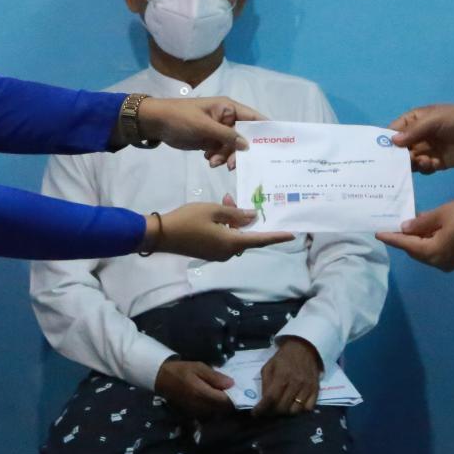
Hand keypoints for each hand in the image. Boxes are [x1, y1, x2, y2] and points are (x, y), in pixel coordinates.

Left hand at [140, 96, 266, 166]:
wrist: (156, 123)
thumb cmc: (181, 117)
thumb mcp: (204, 125)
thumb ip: (226, 135)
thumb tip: (247, 145)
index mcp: (228, 108)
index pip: (253, 118)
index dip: (265, 129)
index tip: (275, 145)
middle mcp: (227, 119)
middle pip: (244, 138)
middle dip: (239, 152)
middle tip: (231, 165)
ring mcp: (218, 131)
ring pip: (232, 148)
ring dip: (225, 157)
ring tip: (212, 162)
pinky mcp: (209, 141)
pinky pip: (221, 152)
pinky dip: (217, 158)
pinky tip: (208, 160)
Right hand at [151, 202, 294, 260]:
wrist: (161, 235)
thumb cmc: (188, 220)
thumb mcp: (213, 210)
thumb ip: (235, 214)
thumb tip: (252, 217)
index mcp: (232, 243)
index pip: (260, 239)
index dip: (276, 236)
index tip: (292, 234)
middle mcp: (228, 252)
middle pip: (246, 235)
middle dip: (245, 217)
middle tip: (233, 199)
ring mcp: (217, 254)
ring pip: (235, 235)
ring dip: (233, 220)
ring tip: (225, 200)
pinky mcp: (209, 252)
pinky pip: (225, 238)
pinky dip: (226, 226)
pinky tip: (218, 212)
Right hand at [154, 358, 234, 417]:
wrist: (162, 379)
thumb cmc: (182, 370)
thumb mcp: (199, 367)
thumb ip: (215, 377)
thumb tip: (232, 384)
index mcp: (202, 393)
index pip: (224, 401)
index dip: (235, 398)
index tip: (242, 391)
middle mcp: (200, 406)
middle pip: (222, 409)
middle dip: (231, 403)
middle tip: (237, 392)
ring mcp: (196, 412)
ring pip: (216, 413)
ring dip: (223, 406)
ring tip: (227, 395)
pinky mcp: (193, 414)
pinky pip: (209, 414)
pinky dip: (215, 408)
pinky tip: (216, 399)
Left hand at [254, 337, 322, 415]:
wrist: (304, 348)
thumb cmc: (283, 357)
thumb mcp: (269, 366)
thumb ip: (265, 384)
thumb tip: (264, 402)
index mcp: (282, 375)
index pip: (271, 398)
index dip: (262, 409)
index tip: (255, 414)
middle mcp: (295, 383)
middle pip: (282, 407)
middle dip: (272, 411)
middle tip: (269, 409)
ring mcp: (307, 387)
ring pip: (295, 411)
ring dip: (286, 411)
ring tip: (282, 406)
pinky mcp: (316, 389)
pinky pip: (308, 408)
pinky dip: (300, 409)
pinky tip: (295, 403)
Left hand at [376, 198, 453, 271]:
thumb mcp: (443, 213)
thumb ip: (421, 222)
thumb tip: (405, 228)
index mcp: (432, 252)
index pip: (405, 245)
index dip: (391, 238)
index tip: (377, 233)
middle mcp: (439, 262)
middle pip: (415, 251)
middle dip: (404, 238)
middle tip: (393, 223)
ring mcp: (451, 262)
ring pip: (427, 251)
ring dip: (418, 238)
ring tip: (409, 222)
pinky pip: (437, 250)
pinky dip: (430, 240)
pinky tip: (428, 226)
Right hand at [387, 104, 453, 173]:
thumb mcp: (434, 120)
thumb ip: (414, 131)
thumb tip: (393, 141)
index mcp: (413, 121)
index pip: (393, 131)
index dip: (385, 142)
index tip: (379, 154)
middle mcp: (416, 136)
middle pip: (399, 149)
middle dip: (398, 157)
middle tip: (401, 162)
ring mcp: (426, 150)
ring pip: (410, 161)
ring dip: (413, 164)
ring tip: (423, 161)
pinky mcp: (435, 162)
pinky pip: (423, 169)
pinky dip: (425, 168)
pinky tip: (434, 164)